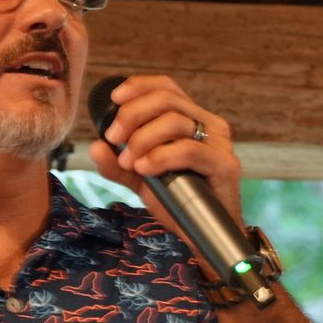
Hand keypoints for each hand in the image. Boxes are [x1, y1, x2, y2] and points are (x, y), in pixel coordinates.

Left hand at [88, 74, 244, 243]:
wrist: (202, 236)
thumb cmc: (177, 202)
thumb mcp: (139, 179)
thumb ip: (117, 164)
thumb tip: (96, 146)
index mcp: (192, 120)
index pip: (167, 87)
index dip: (139, 86)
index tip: (114, 99)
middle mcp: (209, 126)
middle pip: (167, 99)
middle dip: (132, 115)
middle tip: (114, 139)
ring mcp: (219, 145)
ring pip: (175, 122)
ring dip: (142, 139)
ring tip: (130, 162)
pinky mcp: (225, 165)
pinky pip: (189, 149)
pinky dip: (161, 156)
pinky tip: (145, 168)